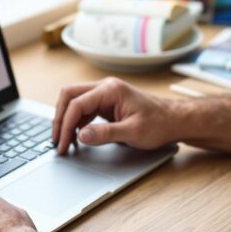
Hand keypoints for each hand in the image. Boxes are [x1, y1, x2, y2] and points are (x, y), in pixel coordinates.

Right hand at [52, 76, 175, 153]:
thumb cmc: (159, 124)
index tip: (62, 144)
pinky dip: (76, 122)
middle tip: (56, 140)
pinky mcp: (106, 103)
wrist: (174, 121)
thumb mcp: (133, 132)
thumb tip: (81, 135)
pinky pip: (83, 109)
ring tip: (64, 142)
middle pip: (69, 96)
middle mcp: (105, 87)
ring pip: (74, 102)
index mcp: (111, 90)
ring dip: (66, 120)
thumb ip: (105, 133)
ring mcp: (105, 94)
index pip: (77, 103)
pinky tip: (76, 137)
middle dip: (59, 118)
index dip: (65, 125)